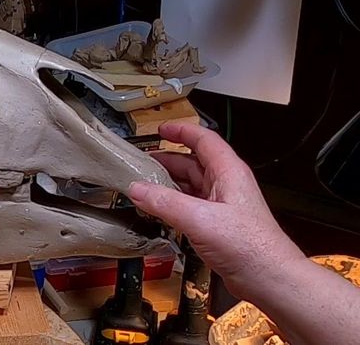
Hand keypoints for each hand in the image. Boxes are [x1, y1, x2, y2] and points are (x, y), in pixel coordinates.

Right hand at [127, 122, 304, 300]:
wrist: (269, 279)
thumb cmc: (251, 247)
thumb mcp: (200, 219)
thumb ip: (165, 203)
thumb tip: (138, 189)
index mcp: (228, 173)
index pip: (203, 140)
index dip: (181, 131)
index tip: (161, 129)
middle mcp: (226, 185)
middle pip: (192, 163)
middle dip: (167, 160)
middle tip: (143, 162)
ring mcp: (222, 206)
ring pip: (190, 186)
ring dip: (168, 184)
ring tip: (145, 186)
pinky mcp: (217, 225)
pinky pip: (190, 207)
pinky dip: (172, 205)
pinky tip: (159, 211)